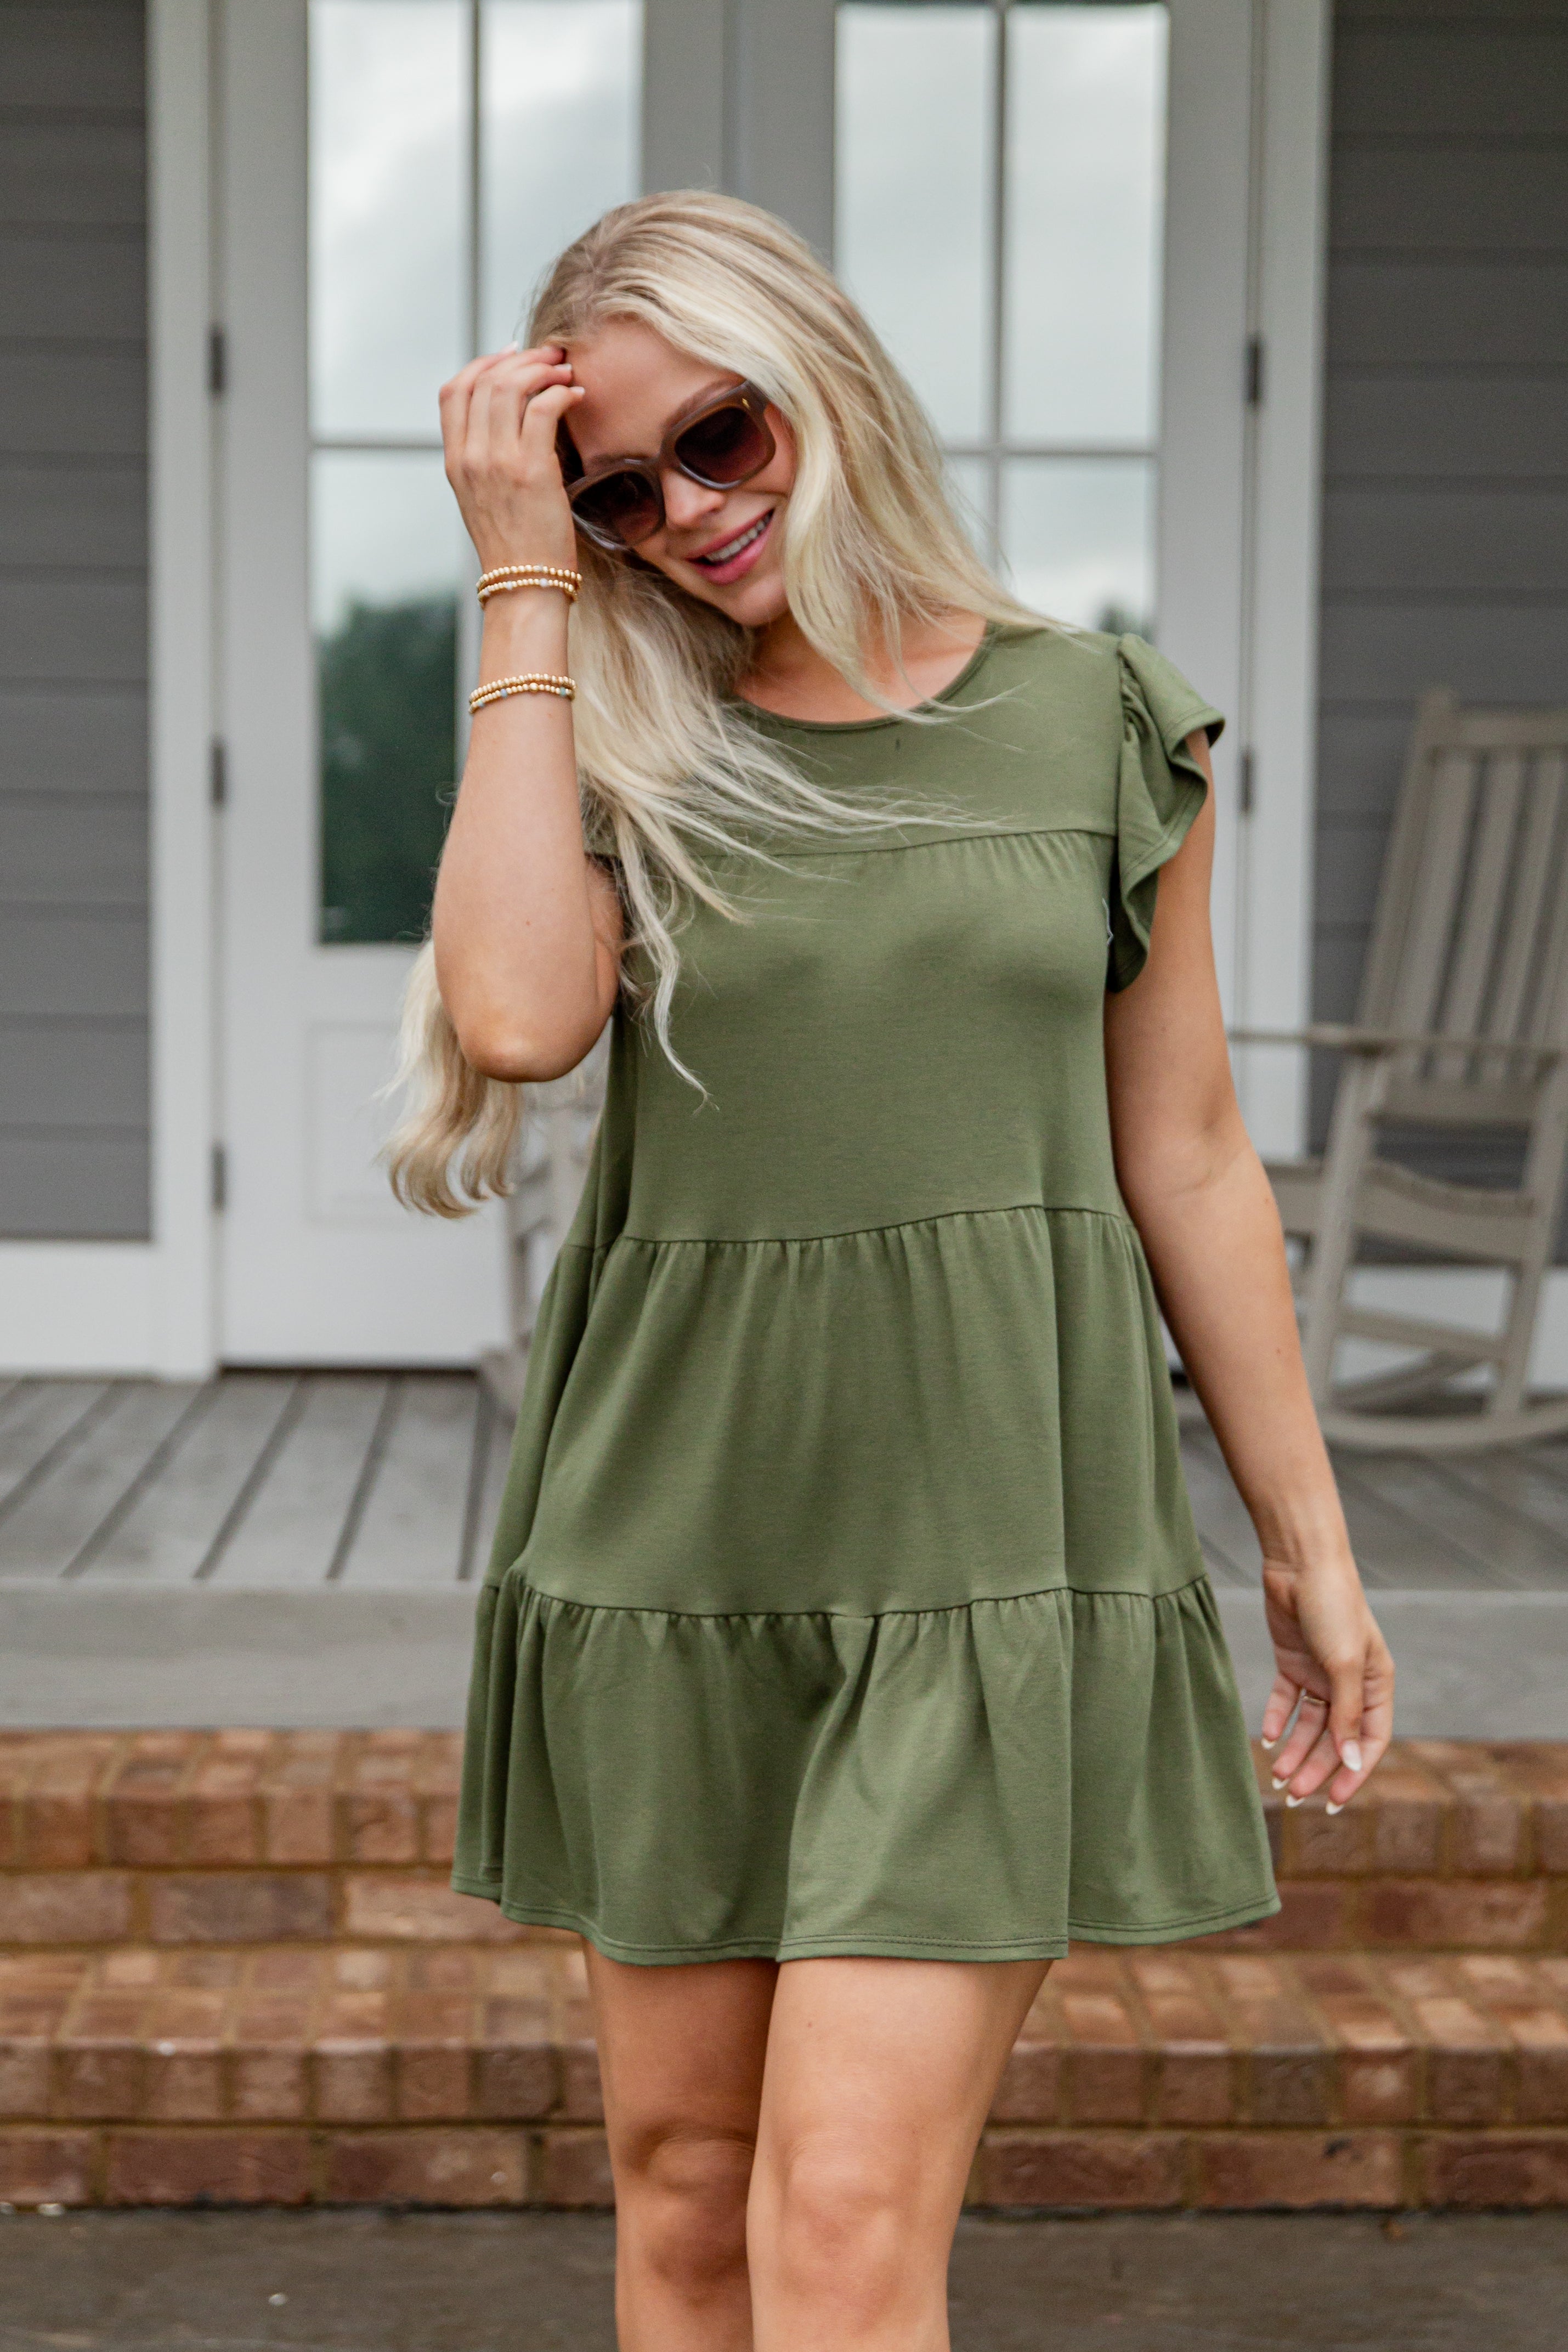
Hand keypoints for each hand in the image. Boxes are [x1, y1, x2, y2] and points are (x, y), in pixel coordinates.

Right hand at [439, 343, 584, 573]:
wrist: (524, 587)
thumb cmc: (515, 545)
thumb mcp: (483, 498)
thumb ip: (486, 458)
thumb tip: (509, 418)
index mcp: (454, 461)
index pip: (453, 390)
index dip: (484, 363)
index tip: (513, 354)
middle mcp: (470, 457)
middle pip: (485, 379)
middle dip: (523, 359)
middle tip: (553, 358)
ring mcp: (497, 462)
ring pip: (512, 386)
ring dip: (544, 370)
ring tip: (567, 374)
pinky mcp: (531, 470)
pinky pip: (544, 408)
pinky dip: (563, 394)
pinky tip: (578, 398)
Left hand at [1259, 1552, 1393, 1809]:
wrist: (1300, 1563)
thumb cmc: (1333, 1607)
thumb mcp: (1343, 1664)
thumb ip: (1347, 1715)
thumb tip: (1353, 1763)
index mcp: (1377, 1684)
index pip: (1370, 1741)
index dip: (1354, 1773)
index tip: (1333, 1800)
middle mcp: (1351, 1682)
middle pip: (1335, 1738)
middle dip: (1316, 1768)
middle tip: (1294, 1795)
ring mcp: (1320, 1672)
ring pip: (1309, 1724)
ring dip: (1295, 1750)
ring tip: (1278, 1778)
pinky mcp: (1292, 1661)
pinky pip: (1285, 1701)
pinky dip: (1277, 1719)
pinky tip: (1267, 1740)